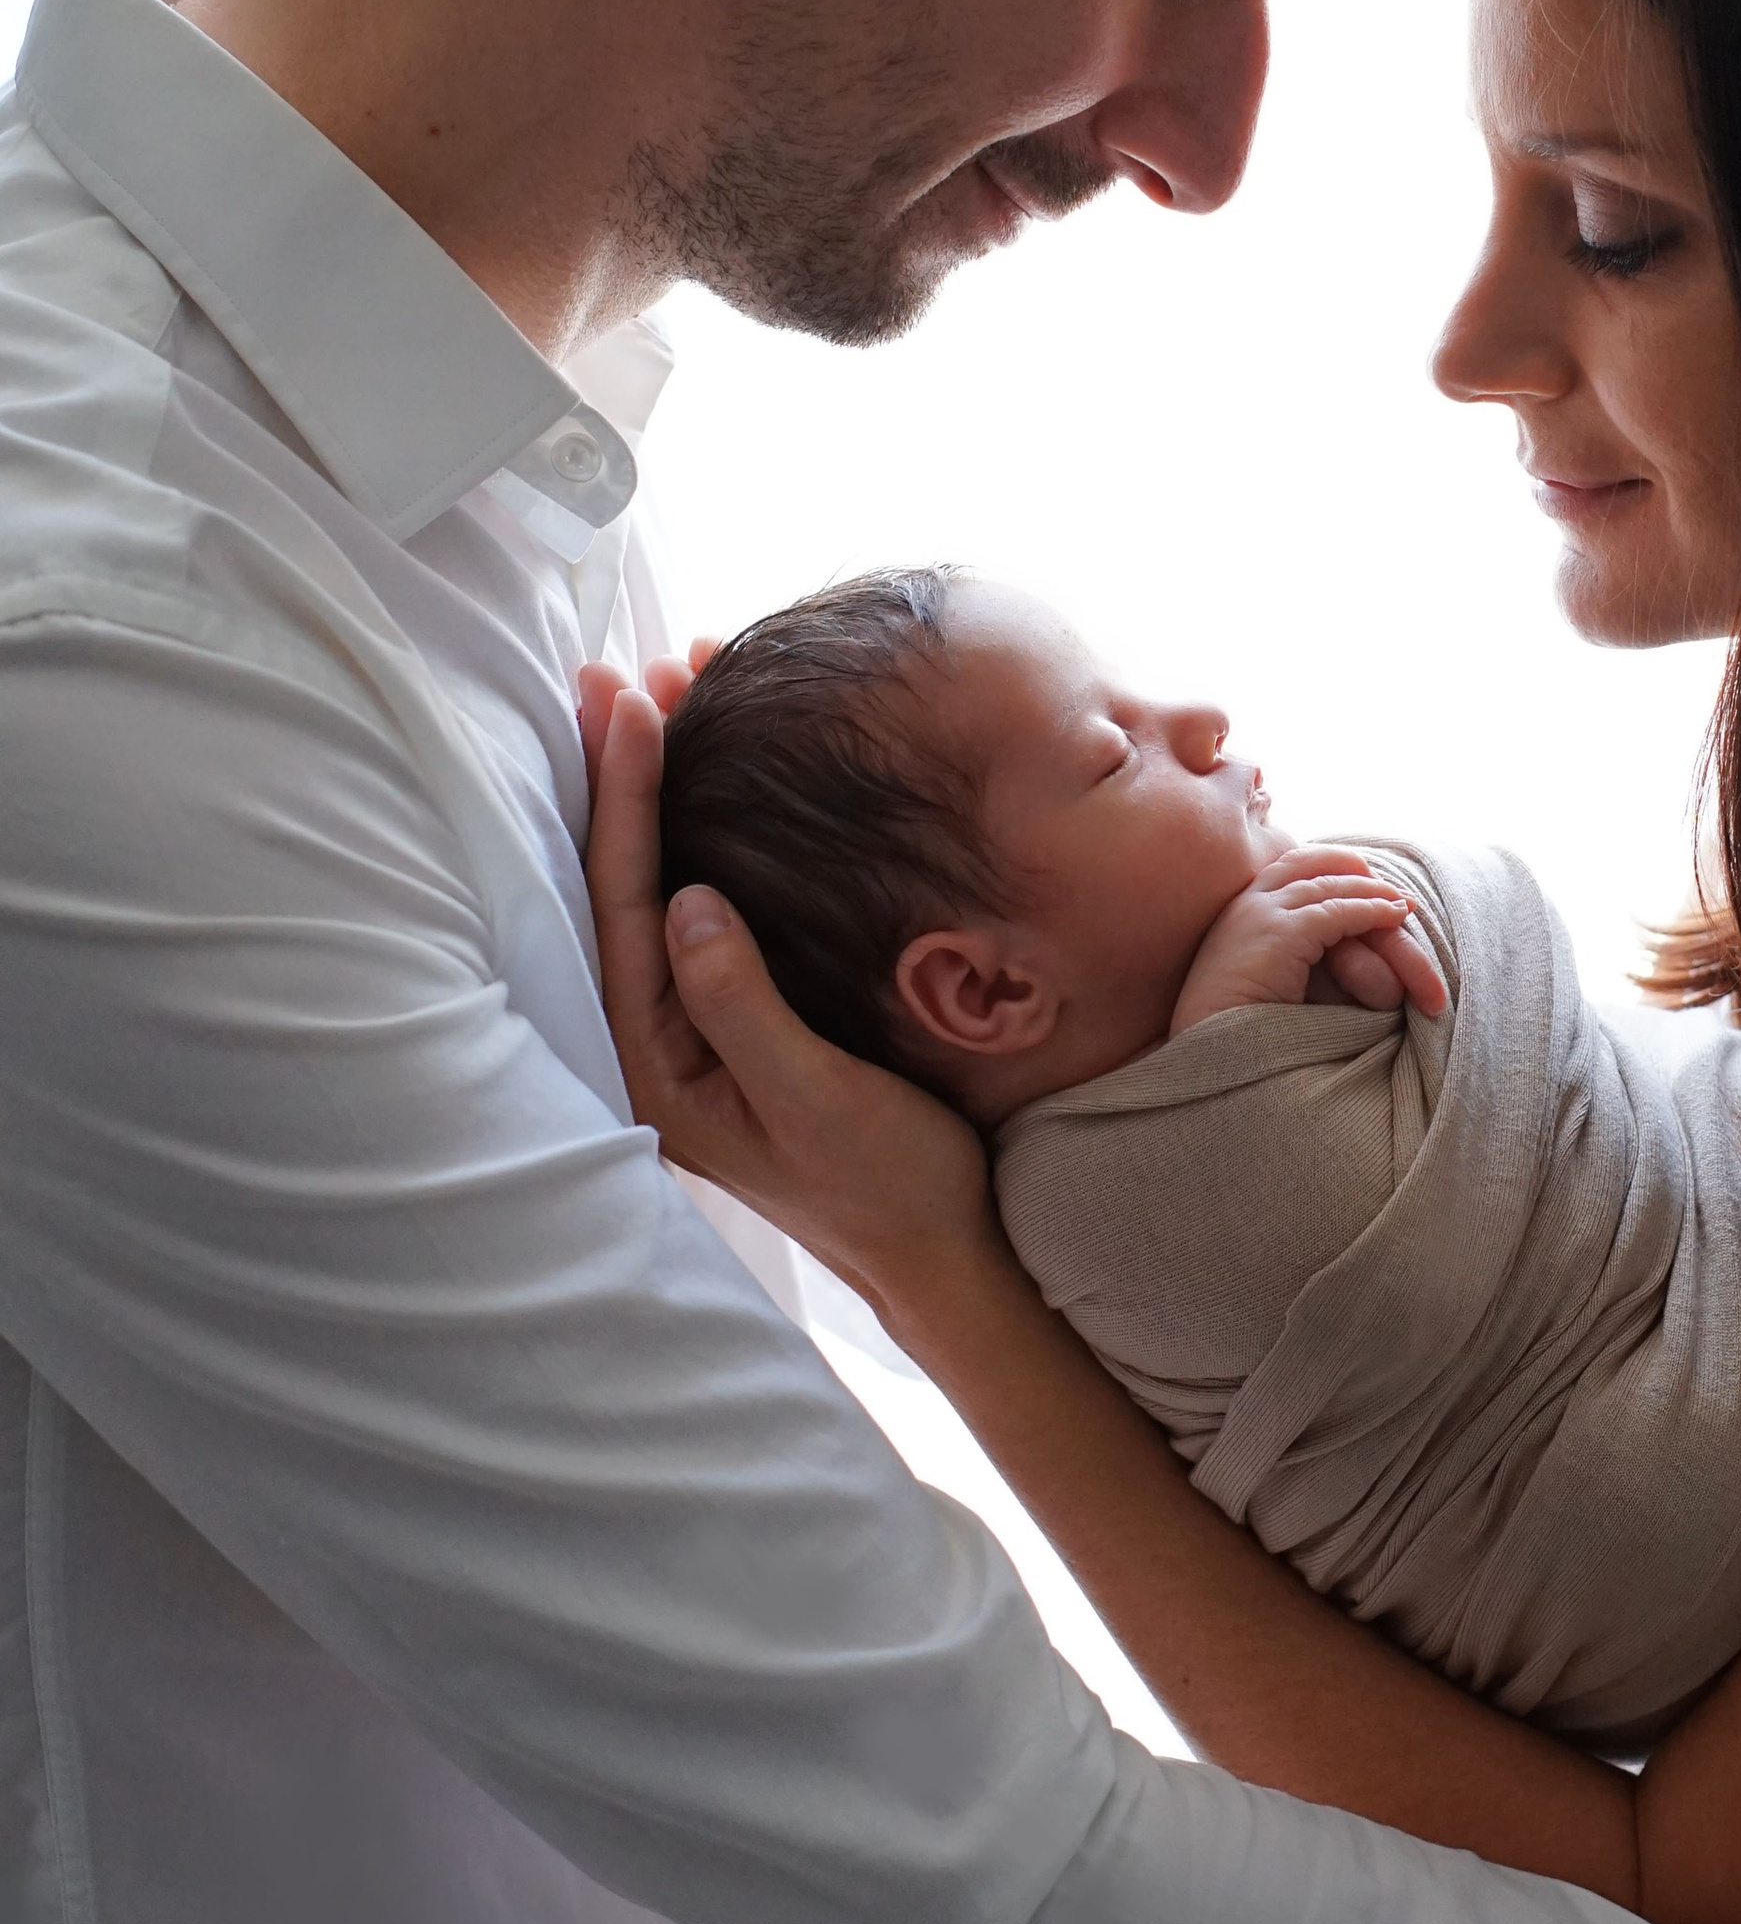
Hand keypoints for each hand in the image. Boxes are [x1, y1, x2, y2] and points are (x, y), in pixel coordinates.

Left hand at [579, 664, 993, 1310]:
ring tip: (662, 694)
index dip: (626, 799)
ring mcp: (695, 1027)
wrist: (942, 1252)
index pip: (622, 904)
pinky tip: (718, 777)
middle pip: (621, 883)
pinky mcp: (740, 1016)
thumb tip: (688, 901)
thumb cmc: (886, 1186)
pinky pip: (702, 903)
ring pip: (658, 883)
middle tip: (615, 671)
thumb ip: (743, 1006)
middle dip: (622, 775)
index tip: (634, 706)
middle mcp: (656, 1042)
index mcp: (653, 1064)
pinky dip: (707, 827)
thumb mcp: (817, 1099)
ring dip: (660, 790)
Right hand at [1169, 846, 1450, 1035]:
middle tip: (1391, 888)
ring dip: (1373, 893)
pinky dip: (1373, 912)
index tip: (1362, 881)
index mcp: (1237, 912)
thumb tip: (1322, 957)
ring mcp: (1261, 914)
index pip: (1289, 867)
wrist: (1208, 1055)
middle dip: (1354, 870)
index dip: (1329, 868)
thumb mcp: (1260, 979)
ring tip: (1404, 904)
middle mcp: (1246, 903)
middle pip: (1311, 862)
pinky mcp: (1280, 933)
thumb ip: (1285, 957)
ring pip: (1331, 886)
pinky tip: (1397, 917)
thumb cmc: (1232, 1032)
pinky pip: (1339, 912)